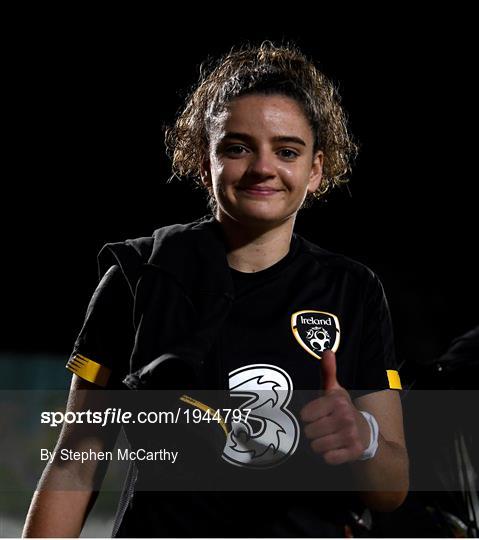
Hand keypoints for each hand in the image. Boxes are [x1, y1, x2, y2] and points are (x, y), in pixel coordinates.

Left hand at [299, 350, 370, 464]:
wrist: (366, 432)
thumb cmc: (342, 410)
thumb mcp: (334, 390)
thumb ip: (328, 372)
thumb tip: (327, 351)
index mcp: (337, 400)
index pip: (305, 415)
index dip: (308, 416)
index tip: (318, 415)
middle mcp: (345, 416)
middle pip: (309, 432)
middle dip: (313, 432)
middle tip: (324, 428)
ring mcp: (351, 435)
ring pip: (317, 446)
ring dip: (319, 445)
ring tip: (328, 437)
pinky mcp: (354, 451)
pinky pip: (328, 458)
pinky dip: (329, 455)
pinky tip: (336, 448)